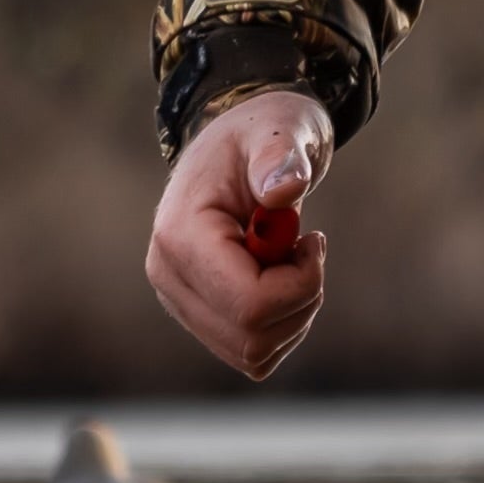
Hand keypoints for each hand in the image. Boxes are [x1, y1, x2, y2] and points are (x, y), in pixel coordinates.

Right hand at [144, 87, 330, 378]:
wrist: (241, 145)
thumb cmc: (262, 133)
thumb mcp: (279, 129)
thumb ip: (279, 155)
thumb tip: (284, 190)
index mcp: (179, 234)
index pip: (248, 302)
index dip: (299, 283)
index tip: (314, 238)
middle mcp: (169, 276)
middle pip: (251, 336)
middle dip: (301, 298)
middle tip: (307, 246)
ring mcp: (180, 300)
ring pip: (253, 353)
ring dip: (295, 313)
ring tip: (293, 257)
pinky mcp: (200, 315)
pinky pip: (251, 354)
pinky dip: (283, 327)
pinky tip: (283, 279)